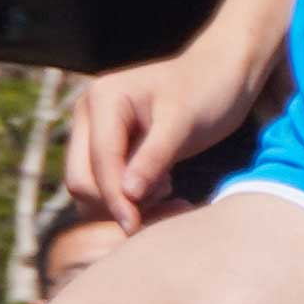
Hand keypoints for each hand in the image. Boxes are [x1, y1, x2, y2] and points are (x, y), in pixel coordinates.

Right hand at [72, 45, 259, 226]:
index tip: (138, 227)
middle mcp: (90, 115)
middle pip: (81, 182)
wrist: (222, 76)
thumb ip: (154, 157)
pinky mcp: (111, 150)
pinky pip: (108, 188)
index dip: (115, 198)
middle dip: (116, 204)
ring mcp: (96, 133)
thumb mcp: (184, 122)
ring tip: (171, 195)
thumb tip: (127, 195)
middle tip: (166, 203)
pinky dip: (132, 201)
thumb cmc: (208, 90)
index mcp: (102, 99)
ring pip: (91, 191)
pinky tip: (168, 193)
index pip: (98, 163)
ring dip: (125, 206)